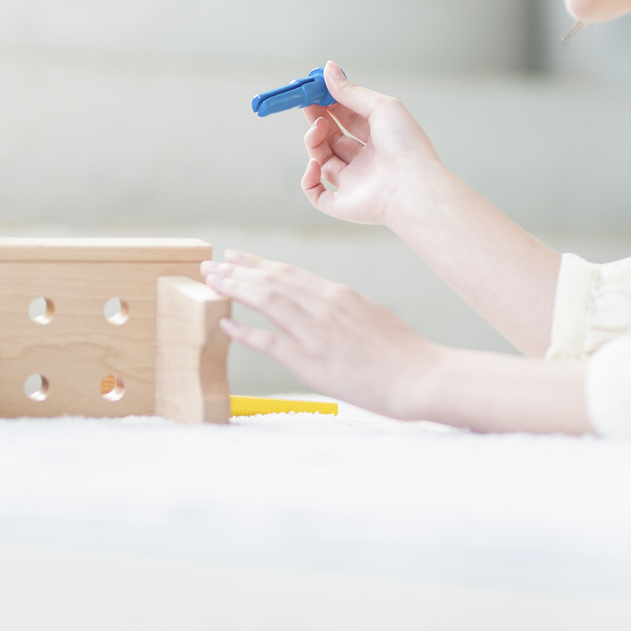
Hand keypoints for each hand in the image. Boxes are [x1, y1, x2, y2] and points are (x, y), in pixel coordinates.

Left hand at [203, 251, 442, 419]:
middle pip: (271, 280)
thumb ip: (342, 309)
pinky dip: (243, 330)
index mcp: (338, 294)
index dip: (257, 263)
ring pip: (266, 300)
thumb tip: (322, 306)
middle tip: (210, 264)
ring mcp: (316, 331)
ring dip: (234, 288)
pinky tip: (224, 322)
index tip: (235, 255)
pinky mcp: (311, 360)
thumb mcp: (370, 315)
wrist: (420, 375)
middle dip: (236, 271)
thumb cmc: (402, 352)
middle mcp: (323, 305)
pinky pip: (268, 341)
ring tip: (210, 282)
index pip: (289, 272)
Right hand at [299, 62, 447, 227]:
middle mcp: (367, 160)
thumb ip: (351, 91)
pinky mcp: (344, 205)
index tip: (313, 89)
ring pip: (323, 161)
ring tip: (318, 128)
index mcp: (379, 138)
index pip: (348, 117)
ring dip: (313, 142)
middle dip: (318, 120)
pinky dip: (309, 180)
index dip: (330, 103)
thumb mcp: (381, 107)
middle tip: (306, 104)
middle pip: (334, 138)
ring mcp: (355, 183)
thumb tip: (328, 69)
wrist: (414, 187)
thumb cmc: (406, 145)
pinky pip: (317, 194)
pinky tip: (314, 164)